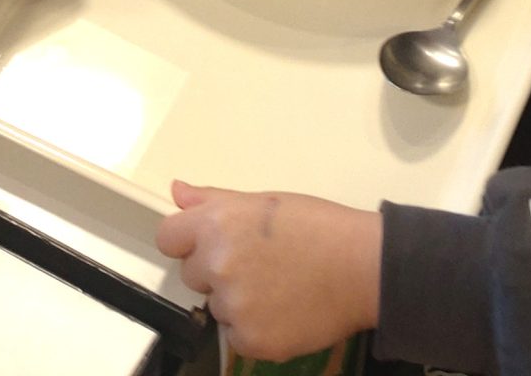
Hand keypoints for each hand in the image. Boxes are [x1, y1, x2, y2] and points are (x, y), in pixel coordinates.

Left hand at [155, 183, 382, 362]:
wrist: (362, 267)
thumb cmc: (317, 227)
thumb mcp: (262, 201)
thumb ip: (213, 200)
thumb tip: (176, 191)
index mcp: (215, 224)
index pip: (168, 238)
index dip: (188, 241)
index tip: (210, 245)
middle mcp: (217, 265)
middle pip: (192, 274)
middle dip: (216, 271)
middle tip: (258, 264)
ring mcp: (233, 306)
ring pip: (217, 307)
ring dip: (238, 301)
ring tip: (278, 287)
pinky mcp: (251, 340)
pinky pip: (237, 335)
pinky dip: (255, 328)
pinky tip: (283, 311)